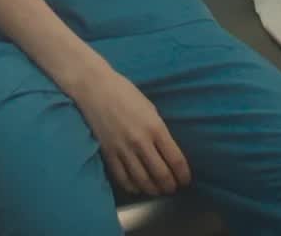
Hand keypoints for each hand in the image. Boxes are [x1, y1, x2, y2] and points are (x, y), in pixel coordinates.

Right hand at [67, 61, 190, 197]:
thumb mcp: (150, 109)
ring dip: (153, 190)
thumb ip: (159, 131)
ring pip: (142, 180)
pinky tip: (138, 187)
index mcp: (155, 128)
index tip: (186, 180)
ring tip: (158, 191)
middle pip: (160, 174)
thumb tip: (167, 152)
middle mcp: (141, 142)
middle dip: (170, 185)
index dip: (183, 175)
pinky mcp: (108, 154)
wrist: (95, 89)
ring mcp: (123, 150)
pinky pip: (122, 178)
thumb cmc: (126, 94)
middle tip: (173, 188)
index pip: (175, 159)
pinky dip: (132, 187)